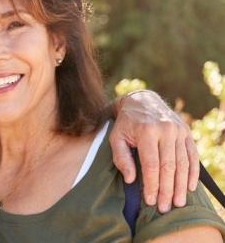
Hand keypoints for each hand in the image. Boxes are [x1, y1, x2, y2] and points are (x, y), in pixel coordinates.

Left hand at [109, 90, 199, 212]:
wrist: (141, 100)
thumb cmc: (126, 123)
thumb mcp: (116, 137)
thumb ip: (121, 157)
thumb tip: (130, 179)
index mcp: (147, 131)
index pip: (151, 165)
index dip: (152, 185)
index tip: (150, 201)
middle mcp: (165, 130)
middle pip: (169, 167)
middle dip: (167, 190)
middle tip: (165, 208)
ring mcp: (178, 130)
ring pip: (182, 163)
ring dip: (181, 185)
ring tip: (179, 203)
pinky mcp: (186, 132)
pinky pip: (192, 156)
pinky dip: (192, 173)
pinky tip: (189, 187)